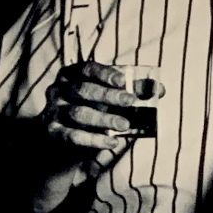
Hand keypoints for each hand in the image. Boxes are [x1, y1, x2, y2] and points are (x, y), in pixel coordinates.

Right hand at [32, 60, 166, 212]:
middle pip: (83, 89)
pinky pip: (73, 136)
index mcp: (72, 75)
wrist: (61, 143)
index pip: (87, 68)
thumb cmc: (90, 113)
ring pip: (78, 113)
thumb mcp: (106, 100)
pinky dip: (94, 139)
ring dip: (103, 119)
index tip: (122, 79)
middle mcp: (59, 90)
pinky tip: (112, 142)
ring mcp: (53, 111)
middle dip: (108, 95)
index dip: (105, 73)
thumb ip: (130, 92)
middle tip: (129, 101)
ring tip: (124, 125)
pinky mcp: (52, 132)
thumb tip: (160, 89)